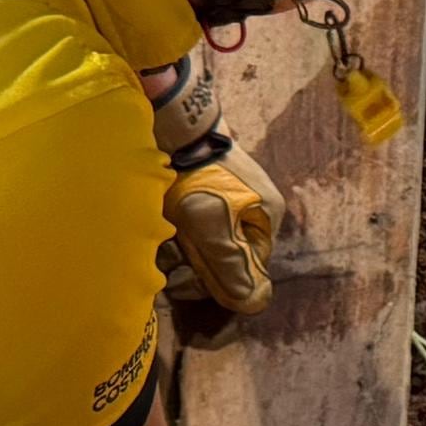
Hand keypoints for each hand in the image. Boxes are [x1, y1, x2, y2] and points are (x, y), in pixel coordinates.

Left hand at [162, 136, 284, 315]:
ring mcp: (232, 193)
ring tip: (158, 235)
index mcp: (266, 220)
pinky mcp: (210, 181)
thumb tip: (253, 303)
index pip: (246, 270)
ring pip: (206, 238)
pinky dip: (177, 223)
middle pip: (224, 255)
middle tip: (165, 256)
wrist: (175, 121)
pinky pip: (195, 217)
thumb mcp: (211, 228)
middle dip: (193, 262)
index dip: (212, 281)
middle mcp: (255, 209)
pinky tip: (160, 219)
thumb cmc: (196, 179)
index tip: (180, 279)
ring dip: (180, 245)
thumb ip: (231, 268)